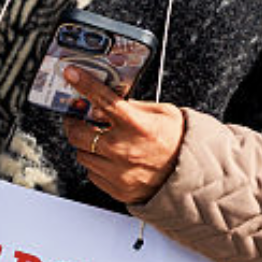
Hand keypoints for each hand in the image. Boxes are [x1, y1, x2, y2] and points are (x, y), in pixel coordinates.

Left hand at [62, 68, 184, 203]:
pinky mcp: (116, 188)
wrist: (190, 175)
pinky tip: (108, 158)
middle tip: (77, 117)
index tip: (71, 74)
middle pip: (77, 133)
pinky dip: (96, 164)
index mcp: (136, 125)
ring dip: (85, 145)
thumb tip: (109, 102)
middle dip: (74, 122)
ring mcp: (117, 171)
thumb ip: (134, 106)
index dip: (84, 83)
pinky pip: (92, 173)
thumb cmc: (178, 142)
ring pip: (81, 155)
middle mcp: (122, 149)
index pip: (101, 99)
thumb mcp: (163, 112)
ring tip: (98, 140)